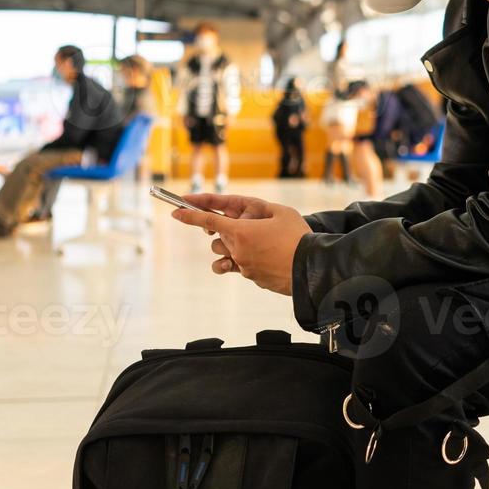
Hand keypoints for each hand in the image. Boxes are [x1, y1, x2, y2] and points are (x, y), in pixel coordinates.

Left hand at [170, 194, 310, 295]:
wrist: (312, 269)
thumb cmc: (299, 237)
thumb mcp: (282, 212)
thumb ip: (261, 209)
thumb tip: (249, 214)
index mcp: (242, 232)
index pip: (207, 221)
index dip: (189, 215)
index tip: (175, 212)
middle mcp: (238, 250)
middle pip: (217, 239)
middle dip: (225, 231)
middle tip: (246, 225)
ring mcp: (244, 267)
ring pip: (224, 255)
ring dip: (230, 247)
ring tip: (253, 242)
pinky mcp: (253, 278)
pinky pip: (238, 268)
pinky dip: (242, 261)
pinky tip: (258, 257)